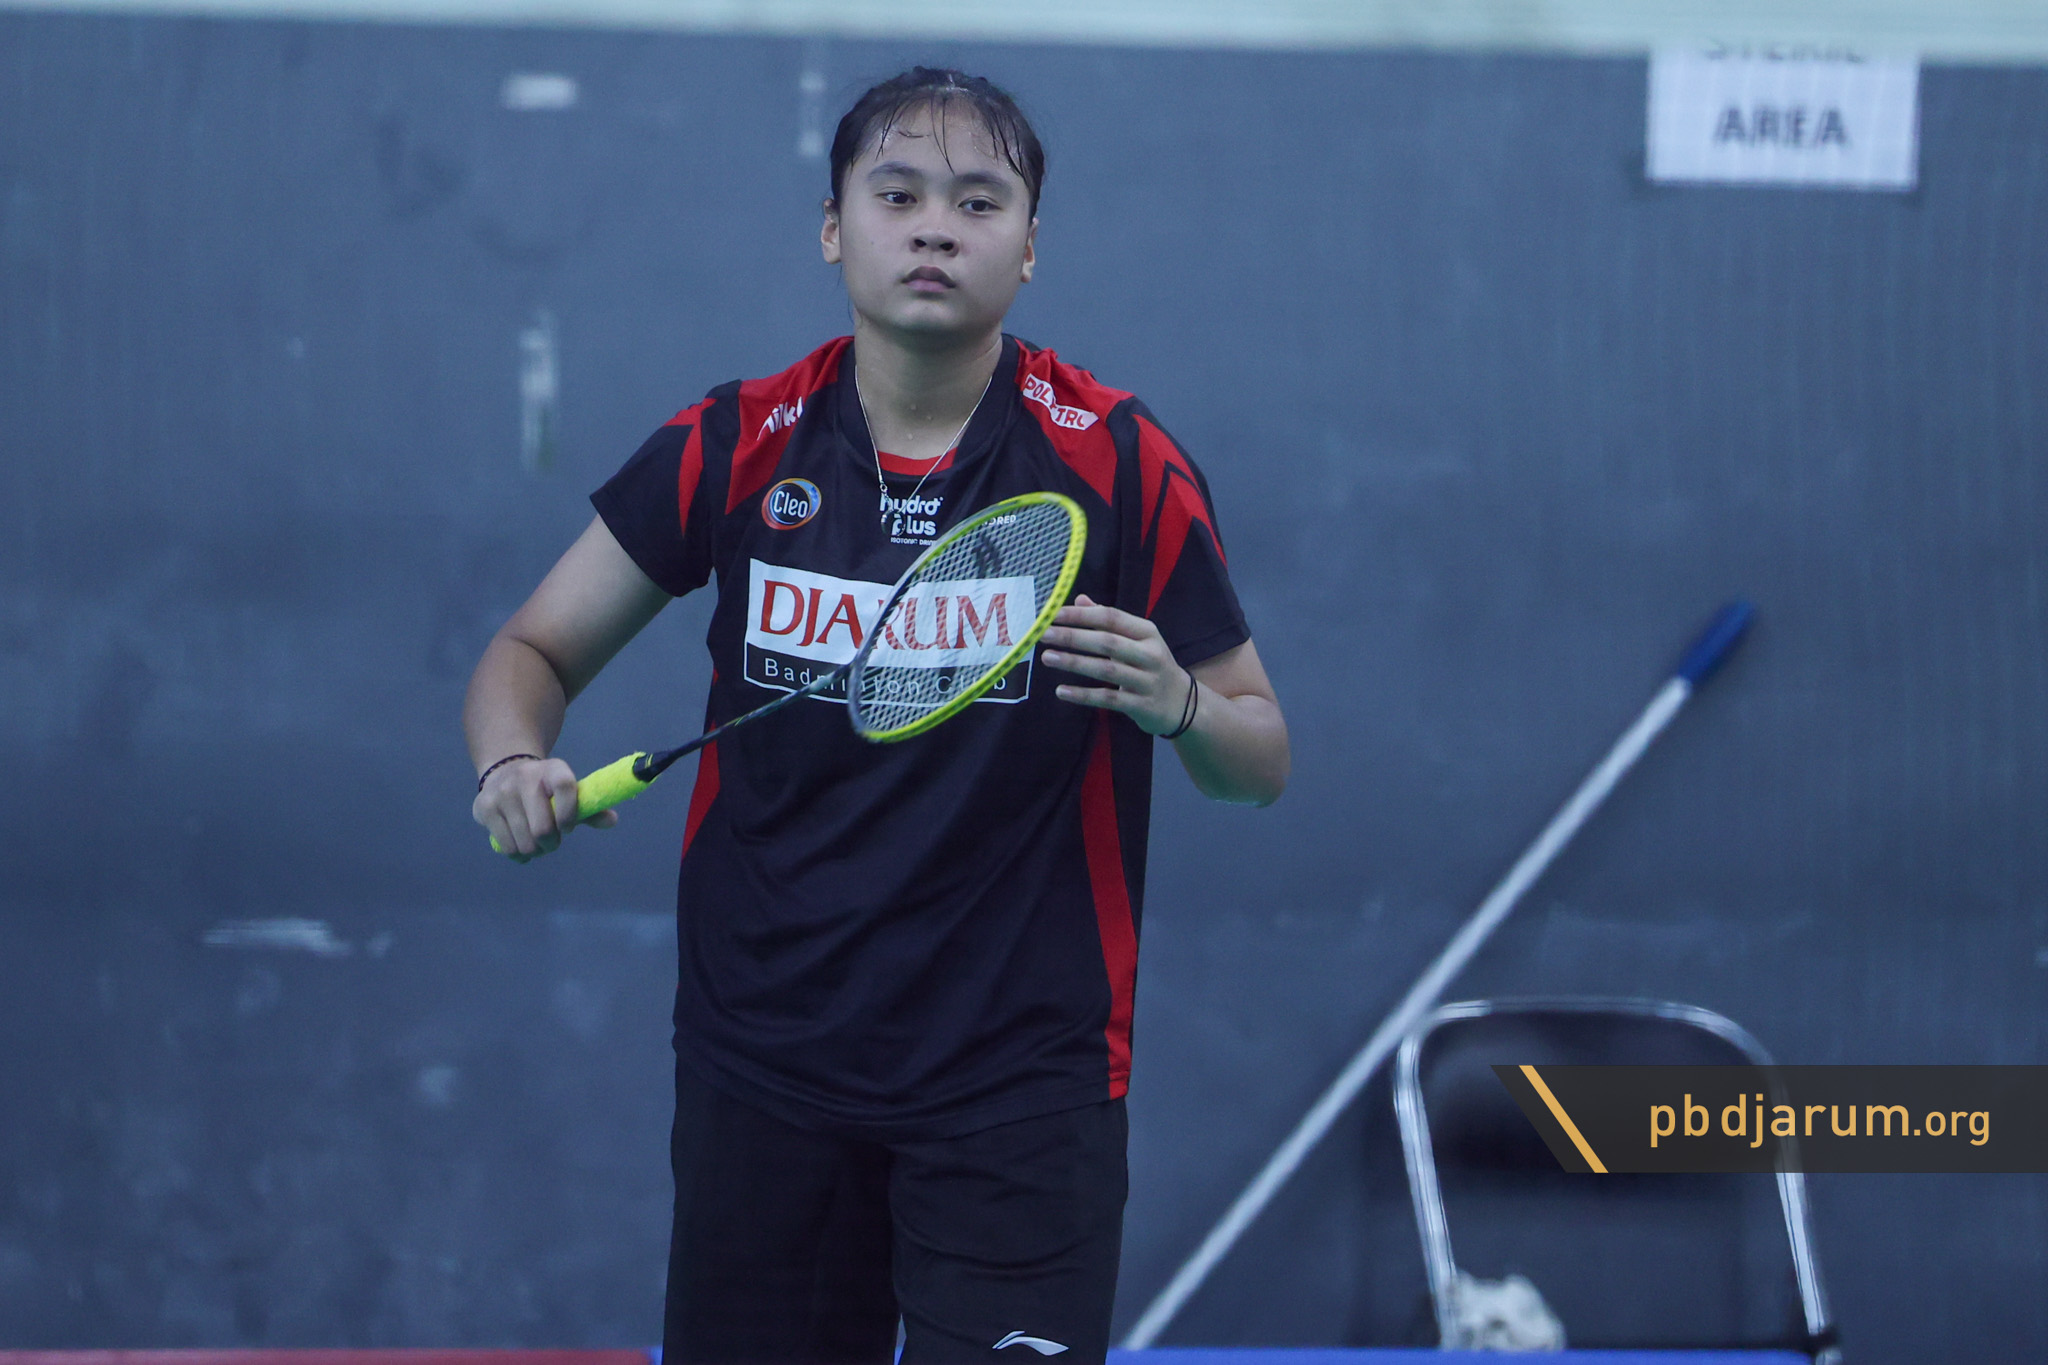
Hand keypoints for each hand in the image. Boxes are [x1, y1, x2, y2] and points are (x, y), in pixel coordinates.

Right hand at [472, 756, 617, 861]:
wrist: (504, 771)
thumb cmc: (544, 790)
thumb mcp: (567, 792)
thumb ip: (589, 808)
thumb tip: (611, 820)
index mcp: (553, 769)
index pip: (566, 788)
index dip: (570, 814)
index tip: (568, 828)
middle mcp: (525, 777)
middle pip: (543, 828)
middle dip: (551, 843)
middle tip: (551, 841)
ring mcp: (502, 792)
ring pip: (525, 843)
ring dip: (535, 851)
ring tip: (536, 843)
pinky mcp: (484, 808)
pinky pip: (507, 847)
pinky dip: (517, 854)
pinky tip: (520, 846)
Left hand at [1039, 595, 1195, 735]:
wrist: (1184, 704)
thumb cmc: (1152, 666)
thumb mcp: (1138, 640)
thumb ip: (1109, 621)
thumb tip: (1079, 600)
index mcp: (1147, 633)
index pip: (1111, 618)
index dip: (1081, 615)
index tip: (1053, 614)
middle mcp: (1149, 654)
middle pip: (1107, 642)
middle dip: (1073, 636)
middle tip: (1044, 634)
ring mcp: (1147, 681)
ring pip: (1106, 669)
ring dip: (1074, 663)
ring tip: (1047, 658)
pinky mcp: (1141, 706)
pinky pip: (1107, 699)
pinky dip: (1083, 695)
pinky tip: (1061, 691)